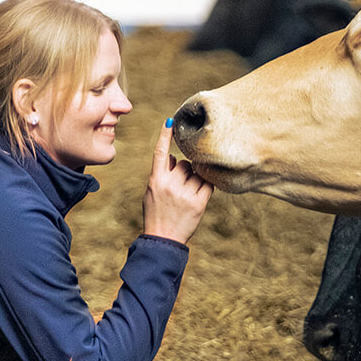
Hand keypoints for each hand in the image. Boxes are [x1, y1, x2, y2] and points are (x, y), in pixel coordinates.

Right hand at [143, 119, 212, 244]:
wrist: (163, 239)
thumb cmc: (156, 213)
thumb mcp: (151, 191)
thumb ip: (162, 174)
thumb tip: (176, 158)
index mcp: (155, 180)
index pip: (160, 153)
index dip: (165, 136)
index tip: (170, 121)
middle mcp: (169, 184)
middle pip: (185, 164)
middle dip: (184, 172)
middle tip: (179, 189)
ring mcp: (185, 194)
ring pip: (196, 173)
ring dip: (194, 180)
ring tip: (185, 196)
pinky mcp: (199, 203)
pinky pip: (208, 184)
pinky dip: (205, 186)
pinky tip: (198, 195)